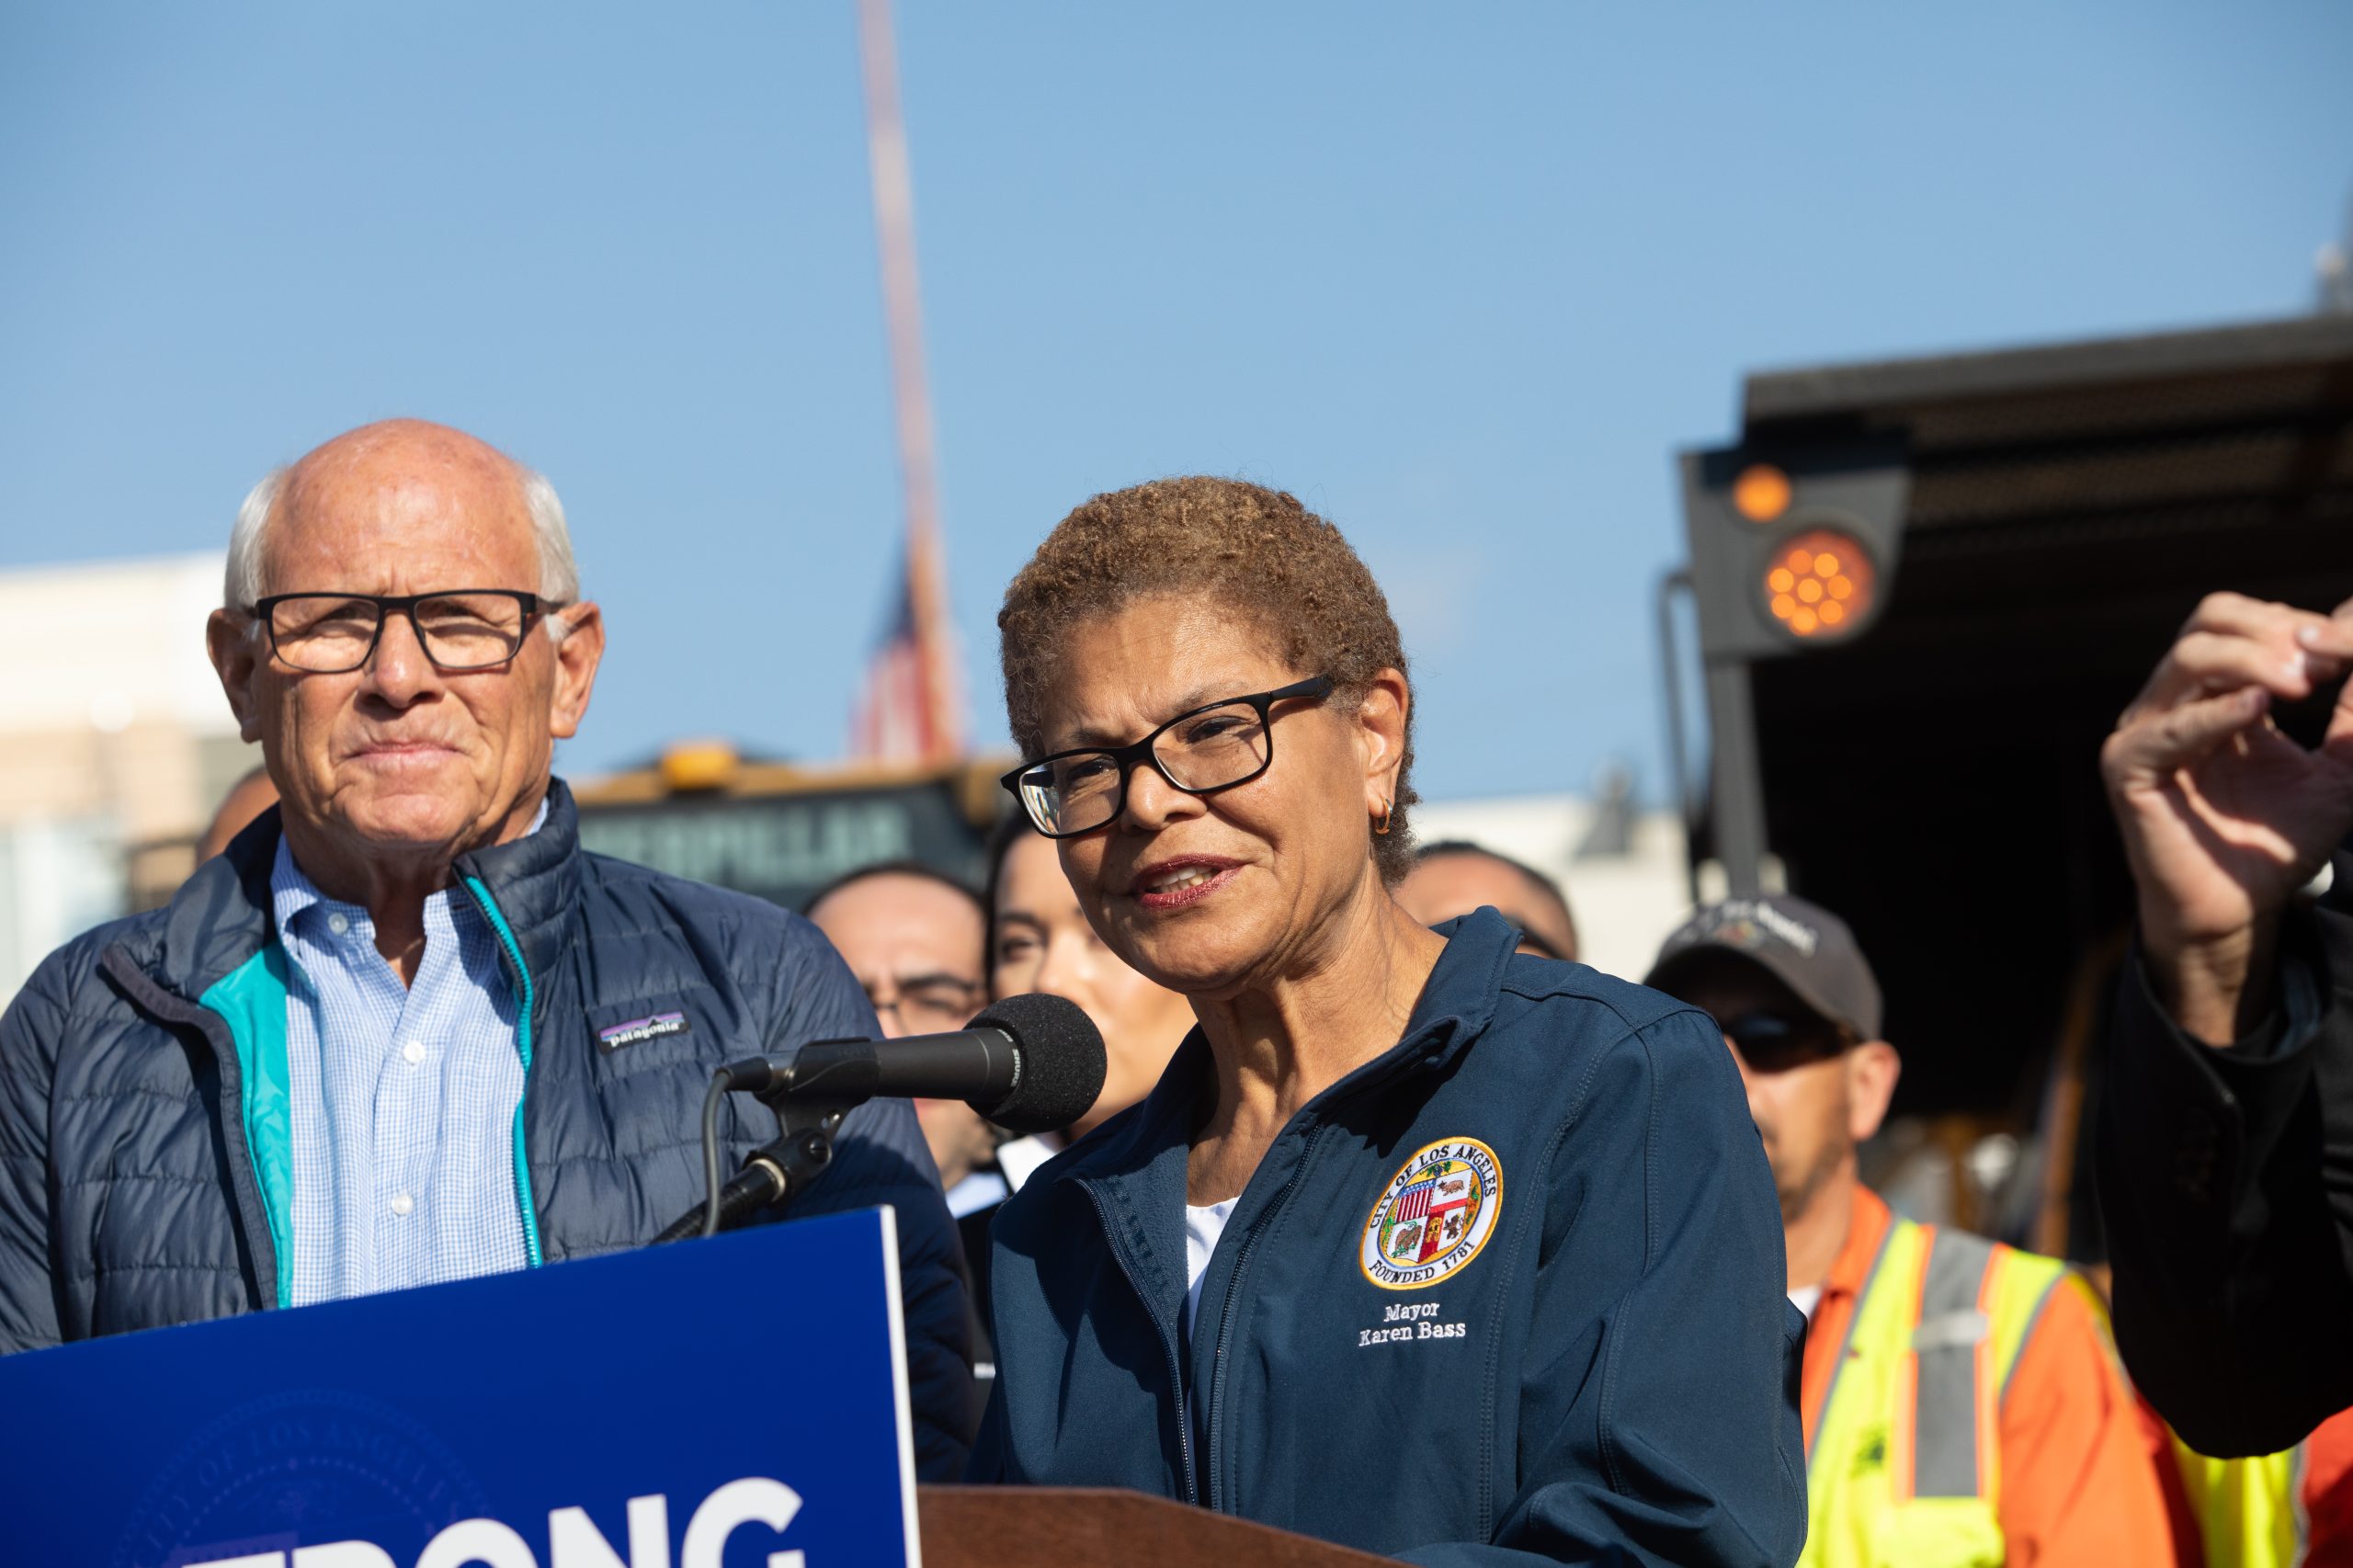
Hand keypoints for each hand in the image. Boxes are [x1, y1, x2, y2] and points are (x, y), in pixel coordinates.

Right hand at [2101, 593, 2352, 1043]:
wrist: (2241, 908)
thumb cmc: (2279, 840)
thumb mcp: (2339, 763)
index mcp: (2213, 692)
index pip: (2246, 621)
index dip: (2299, 624)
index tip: (2345, 656)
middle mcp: (2173, 702)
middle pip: (2211, 618)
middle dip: (2274, 629)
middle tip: (2324, 665)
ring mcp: (2145, 730)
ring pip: (2190, 657)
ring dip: (2254, 660)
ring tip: (2301, 687)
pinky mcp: (2128, 768)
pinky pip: (2168, 727)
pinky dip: (2216, 714)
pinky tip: (2260, 710)